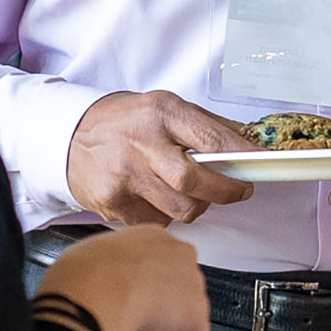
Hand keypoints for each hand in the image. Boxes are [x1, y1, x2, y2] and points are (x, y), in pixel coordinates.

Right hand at [36, 225, 210, 330]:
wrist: (91, 292)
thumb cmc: (80, 278)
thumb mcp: (87, 258)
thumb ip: (106, 268)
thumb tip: (101, 284)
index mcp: (149, 236)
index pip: (152, 267)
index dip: (135, 292)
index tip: (120, 304)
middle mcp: (175, 252)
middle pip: (170, 289)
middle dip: (148, 311)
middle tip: (125, 325)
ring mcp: (190, 279)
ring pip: (181, 313)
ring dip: (156, 330)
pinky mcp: (197, 311)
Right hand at [66, 91, 256, 226]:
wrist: (70, 135)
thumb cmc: (126, 121)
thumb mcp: (166, 107)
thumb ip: (209, 126)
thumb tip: (252, 143)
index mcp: (161, 113)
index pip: (212, 139)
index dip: (242, 157)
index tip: (260, 166)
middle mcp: (142, 144)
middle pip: (195, 182)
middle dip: (225, 191)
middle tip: (237, 189)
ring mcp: (125, 177)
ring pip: (182, 209)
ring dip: (196, 205)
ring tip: (189, 191)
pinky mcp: (113, 203)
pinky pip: (157, 222)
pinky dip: (166, 215)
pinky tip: (156, 197)